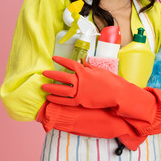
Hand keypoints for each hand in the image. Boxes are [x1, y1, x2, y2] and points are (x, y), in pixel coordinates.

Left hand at [42, 56, 160, 135]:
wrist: (117, 93)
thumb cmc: (111, 81)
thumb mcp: (100, 70)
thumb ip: (89, 67)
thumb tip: (83, 62)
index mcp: (84, 71)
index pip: (69, 64)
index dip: (61, 61)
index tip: (54, 58)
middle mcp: (80, 81)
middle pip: (62, 77)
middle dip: (51, 75)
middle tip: (44, 73)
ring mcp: (80, 91)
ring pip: (61, 90)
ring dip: (51, 88)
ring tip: (43, 87)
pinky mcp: (81, 101)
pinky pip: (66, 101)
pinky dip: (57, 100)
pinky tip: (50, 99)